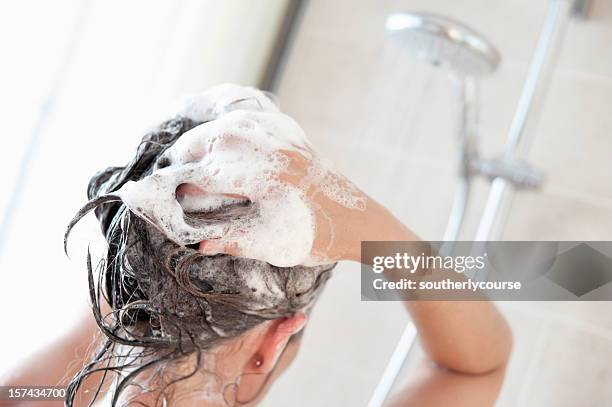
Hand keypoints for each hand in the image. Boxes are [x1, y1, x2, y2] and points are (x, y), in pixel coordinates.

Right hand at [168, 109, 374, 265]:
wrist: (360, 224)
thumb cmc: (317, 237)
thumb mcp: (272, 246)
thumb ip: (232, 240)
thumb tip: (197, 243)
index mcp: (264, 179)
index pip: (207, 173)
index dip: (178, 182)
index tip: (160, 189)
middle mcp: (273, 152)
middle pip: (214, 139)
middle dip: (186, 152)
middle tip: (171, 168)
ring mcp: (285, 140)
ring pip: (234, 123)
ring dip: (207, 135)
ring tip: (190, 151)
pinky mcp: (295, 137)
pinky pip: (258, 117)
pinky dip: (234, 122)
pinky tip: (225, 132)